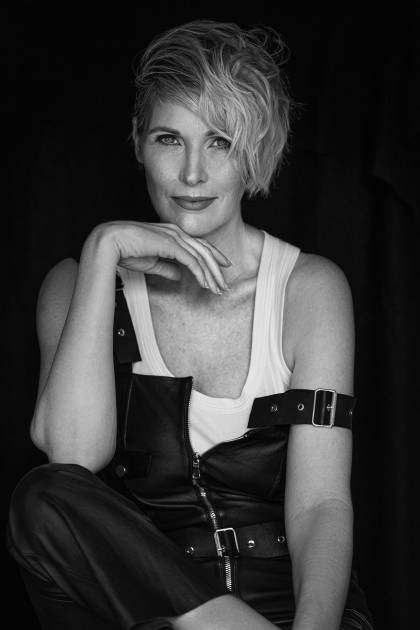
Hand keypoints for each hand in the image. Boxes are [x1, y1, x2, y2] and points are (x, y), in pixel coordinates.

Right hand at [93, 221, 231, 293]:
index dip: (213, 256)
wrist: (110, 242)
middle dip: (216, 269)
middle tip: (224, 285)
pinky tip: (205, 284)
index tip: (222, 268)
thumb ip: (167, 268)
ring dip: (211, 274)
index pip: (198, 245)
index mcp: (171, 233)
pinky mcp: (170, 244)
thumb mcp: (152, 263)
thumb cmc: (126, 250)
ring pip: (201, 256)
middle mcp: (175, 232)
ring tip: (217, 289)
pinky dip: (200, 272)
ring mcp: (174, 236)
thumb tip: (179, 276)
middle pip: (204, 250)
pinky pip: (191, 260)